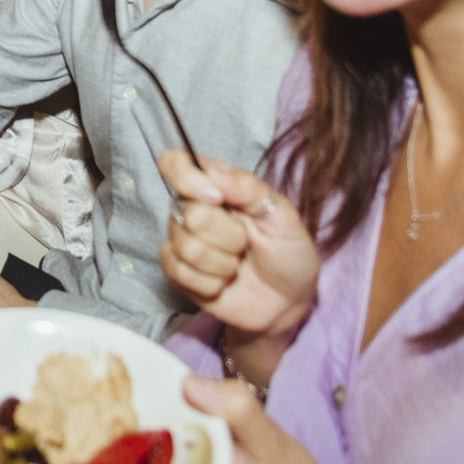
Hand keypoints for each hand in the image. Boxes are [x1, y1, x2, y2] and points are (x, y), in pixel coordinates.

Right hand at [157, 152, 318, 340]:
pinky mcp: (177, 272)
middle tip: (246, 243)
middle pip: (189, 213)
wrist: (288, 301)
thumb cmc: (288, 251)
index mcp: (215, 185)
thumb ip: (247, 188)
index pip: (175, 163)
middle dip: (228, 236)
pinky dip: (210, 283)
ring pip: (187, 247)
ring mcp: (181, 240)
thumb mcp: (282, 215)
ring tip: (237, 264)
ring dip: (222, 263)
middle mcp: (191, 208)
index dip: (186, 177)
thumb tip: (210, 173)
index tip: (216, 198)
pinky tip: (223, 282)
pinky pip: (179, 273)